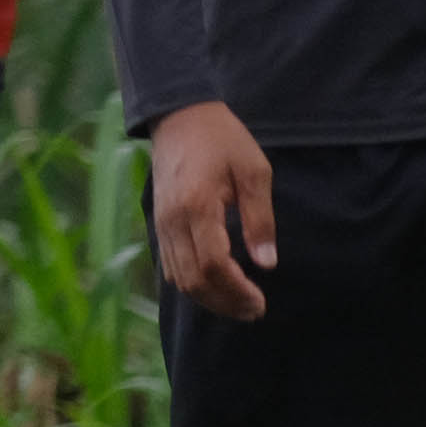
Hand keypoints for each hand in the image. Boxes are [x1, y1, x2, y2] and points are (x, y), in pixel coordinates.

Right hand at [149, 101, 277, 320]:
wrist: (179, 117)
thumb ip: (260, 219)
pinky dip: (192, 284)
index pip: (213, 264)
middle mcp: (173, 221)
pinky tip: (215, 286)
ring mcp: (161, 224)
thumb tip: (267, 263)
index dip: (236, 290)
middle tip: (254, 310)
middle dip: (224, 302)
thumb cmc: (223, 140)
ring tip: (238, 304)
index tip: (260, 301)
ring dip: (208, 298)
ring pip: (179, 278)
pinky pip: (170, 266)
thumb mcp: (253, 172)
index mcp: (198, 206)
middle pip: (193, 280)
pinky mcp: (158, 223)